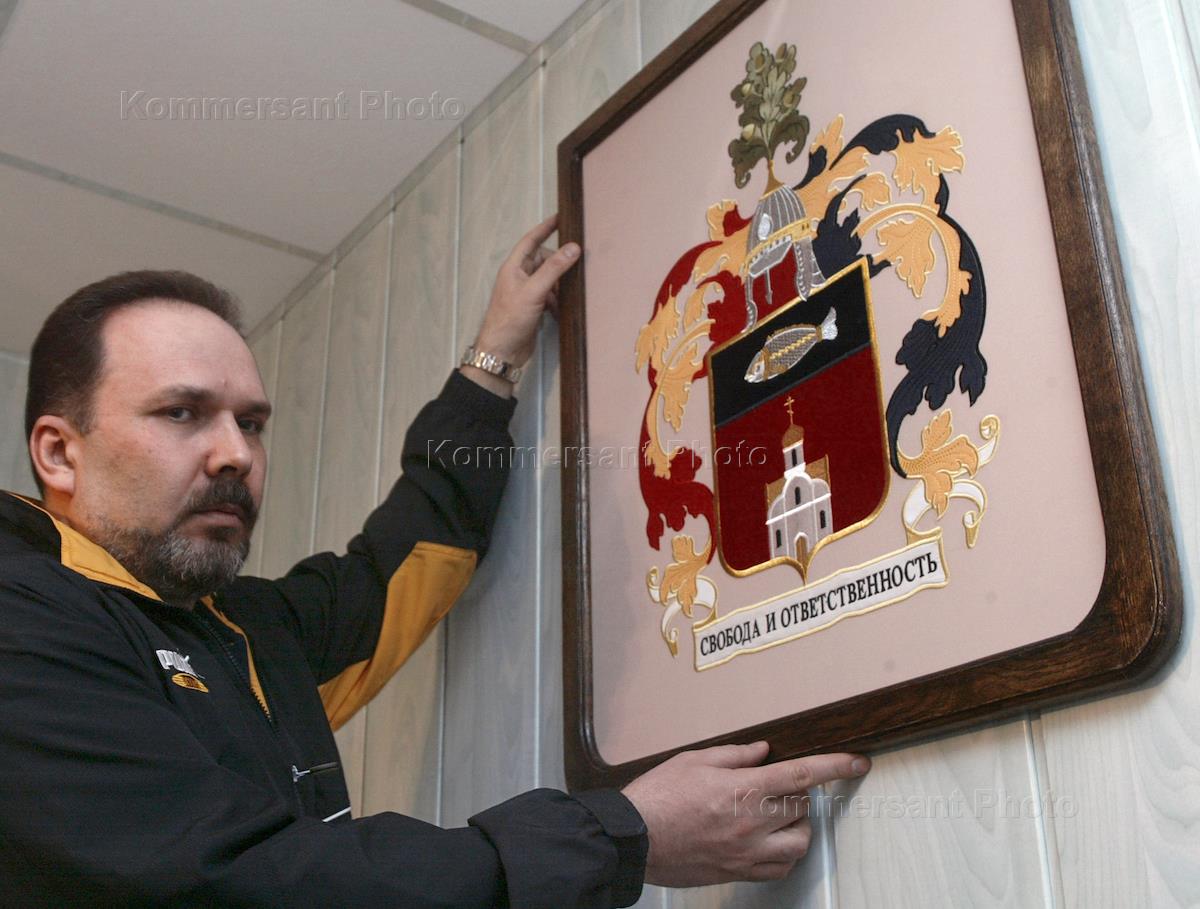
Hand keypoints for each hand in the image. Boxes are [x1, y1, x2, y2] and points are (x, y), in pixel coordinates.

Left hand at [461, 214, 580, 396]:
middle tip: (573, 272)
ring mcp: (526, 293)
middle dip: (559, 267)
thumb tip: (573, 248)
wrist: (502, 352)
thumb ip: (554, 268)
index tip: (560, 217)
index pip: (531, 240)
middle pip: (545, 261)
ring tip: (564, 297)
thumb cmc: (509, 320)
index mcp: (514, 267)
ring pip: (550, 280)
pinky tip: (559, 311)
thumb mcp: (534, 291)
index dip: (545, 228)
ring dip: (559, 287)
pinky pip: (550, 297)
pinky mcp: (533, 308)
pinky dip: (557, 302)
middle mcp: (519, 277)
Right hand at [622, 742, 869, 886]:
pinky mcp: (738, 872)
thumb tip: (762, 752)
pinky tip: (767, 839)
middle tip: (773, 785)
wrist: (633, 839)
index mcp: (743, 790)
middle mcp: (752, 824)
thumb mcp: (694, 760)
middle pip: (802, 807)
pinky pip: (780, 867)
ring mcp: (747, 853)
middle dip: (796, 793)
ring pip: (800, 842)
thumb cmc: (657, 797)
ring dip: (796, 825)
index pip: (802, 775)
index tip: (857, 762)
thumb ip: (734, 755)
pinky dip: (783, 852)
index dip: (835, 766)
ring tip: (775, 813)